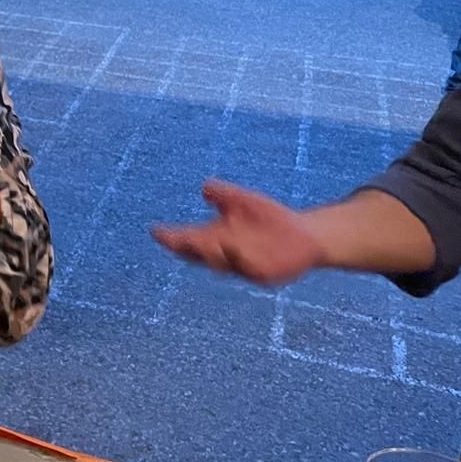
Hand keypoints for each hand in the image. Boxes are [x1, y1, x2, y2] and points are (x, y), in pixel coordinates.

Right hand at [151, 179, 324, 285]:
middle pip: (199, 254)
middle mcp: (223, 254)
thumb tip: (204, 187)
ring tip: (207, 243)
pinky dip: (241, 261)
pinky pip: (249, 270)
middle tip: (178, 241)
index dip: (171, 237)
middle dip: (189, 249)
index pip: (186, 239)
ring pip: (221, 264)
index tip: (155, 232)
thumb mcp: (244, 200)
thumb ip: (224, 194)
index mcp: (214, 237)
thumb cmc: (269, 217)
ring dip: (213, 255)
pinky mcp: (262, 274)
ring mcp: (241, 266)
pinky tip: (236, 250)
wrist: (304, 235)